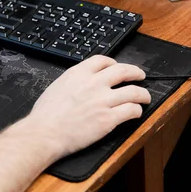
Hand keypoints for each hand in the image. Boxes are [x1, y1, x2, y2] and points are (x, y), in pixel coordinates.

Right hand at [28, 55, 150, 159]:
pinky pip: (131, 110)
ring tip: (145, 96)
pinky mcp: (108, 119)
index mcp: (79, 73)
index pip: (103, 60)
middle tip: (140, 75)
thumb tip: (81, 82)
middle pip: (123, 71)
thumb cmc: (46, 113)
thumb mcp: (58, 85)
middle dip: (135, 72)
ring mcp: (103, 100)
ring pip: (133, 91)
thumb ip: (74, 80)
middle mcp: (93, 83)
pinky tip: (136, 113)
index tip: (117, 67)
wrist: (45, 132)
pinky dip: (137, 110)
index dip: (114, 63)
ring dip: (142, 93)